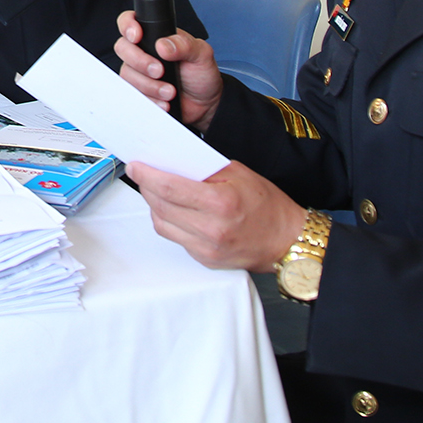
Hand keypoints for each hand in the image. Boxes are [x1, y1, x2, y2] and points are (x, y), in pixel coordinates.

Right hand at [115, 14, 223, 130]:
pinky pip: (133, 94)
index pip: (130, 21)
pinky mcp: (139, 90)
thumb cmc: (201, 74)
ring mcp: (139, 71)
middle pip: (123, 48)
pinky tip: (165, 101)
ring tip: (170, 91)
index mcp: (156, 35)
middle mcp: (143, 51)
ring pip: (127, 74)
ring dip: (149, 86)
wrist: (204, 103)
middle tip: (160, 71)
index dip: (128, 26)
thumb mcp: (201, 54)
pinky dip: (150, 99)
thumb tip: (163, 45)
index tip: (137, 36)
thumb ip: (184, 45)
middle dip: (140, 62)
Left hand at [127, 160, 306, 272]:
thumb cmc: (266, 205)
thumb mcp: (237, 174)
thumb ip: (202, 169)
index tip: (135, 166)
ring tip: (157, 191)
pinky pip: (175, 238)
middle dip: (146, 188)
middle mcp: (211, 229)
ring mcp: (206, 248)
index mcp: (220, 203)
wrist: (287, 240)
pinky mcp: (204, 260)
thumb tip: (171, 163)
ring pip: (162, 225)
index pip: (169, 188)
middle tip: (142, 174)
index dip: (147, 175)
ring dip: (154, 206)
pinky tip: (175, 210)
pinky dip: (169, 222)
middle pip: (160, 206)